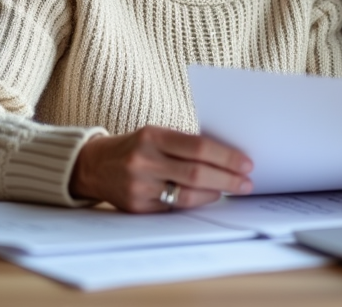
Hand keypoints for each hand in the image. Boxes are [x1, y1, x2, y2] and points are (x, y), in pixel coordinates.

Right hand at [70, 126, 253, 212]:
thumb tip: (227, 156)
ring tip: (232, 189)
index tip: (246, 162)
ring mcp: (139, 186)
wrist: (94, 166)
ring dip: (215, 193)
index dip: (226, 156)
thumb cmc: (136, 146)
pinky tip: (209, 196)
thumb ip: (185, 143)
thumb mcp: (156, 134)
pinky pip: (174, 207)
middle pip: (196, 173)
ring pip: (187, 194)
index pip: (198, 147)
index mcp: (152, 136)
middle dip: (227, 179)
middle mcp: (144, 161)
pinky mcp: (137, 207)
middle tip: (246, 182)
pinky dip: (196, 202)